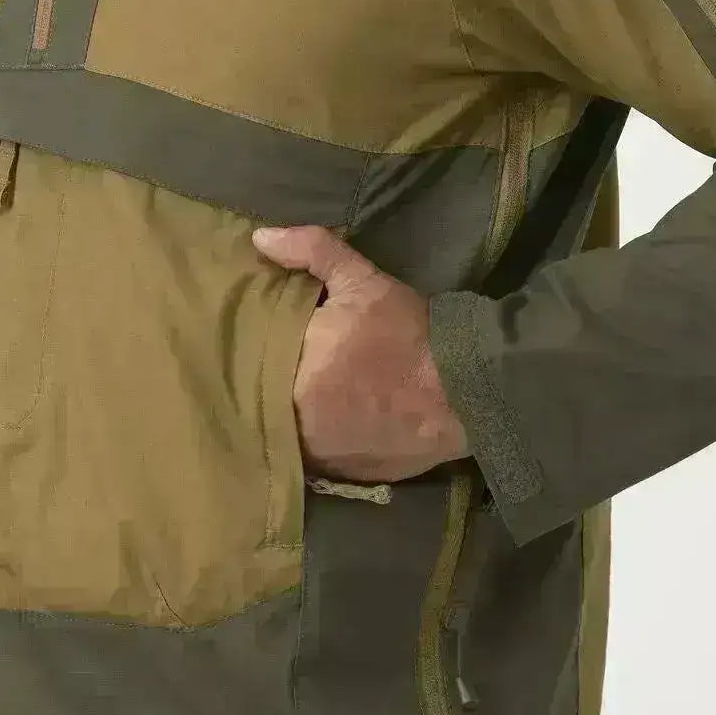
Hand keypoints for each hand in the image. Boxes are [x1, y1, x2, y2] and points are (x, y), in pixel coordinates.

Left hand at [251, 224, 470, 483]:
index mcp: (293, 373)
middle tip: (272, 369)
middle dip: (265, 387)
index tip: (253, 340)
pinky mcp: (344, 477)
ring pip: (285, 436)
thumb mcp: (362, 281)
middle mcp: (297, 422)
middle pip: (265, 403)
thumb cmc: (407, 332)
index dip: (251, 352)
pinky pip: (314, 461)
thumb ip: (310, 252)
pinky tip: (320, 426)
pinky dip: (314, 443)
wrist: (464, 391)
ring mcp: (321, 456)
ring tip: (290, 399)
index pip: (251, 364)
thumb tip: (259, 237)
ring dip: (285, 419)